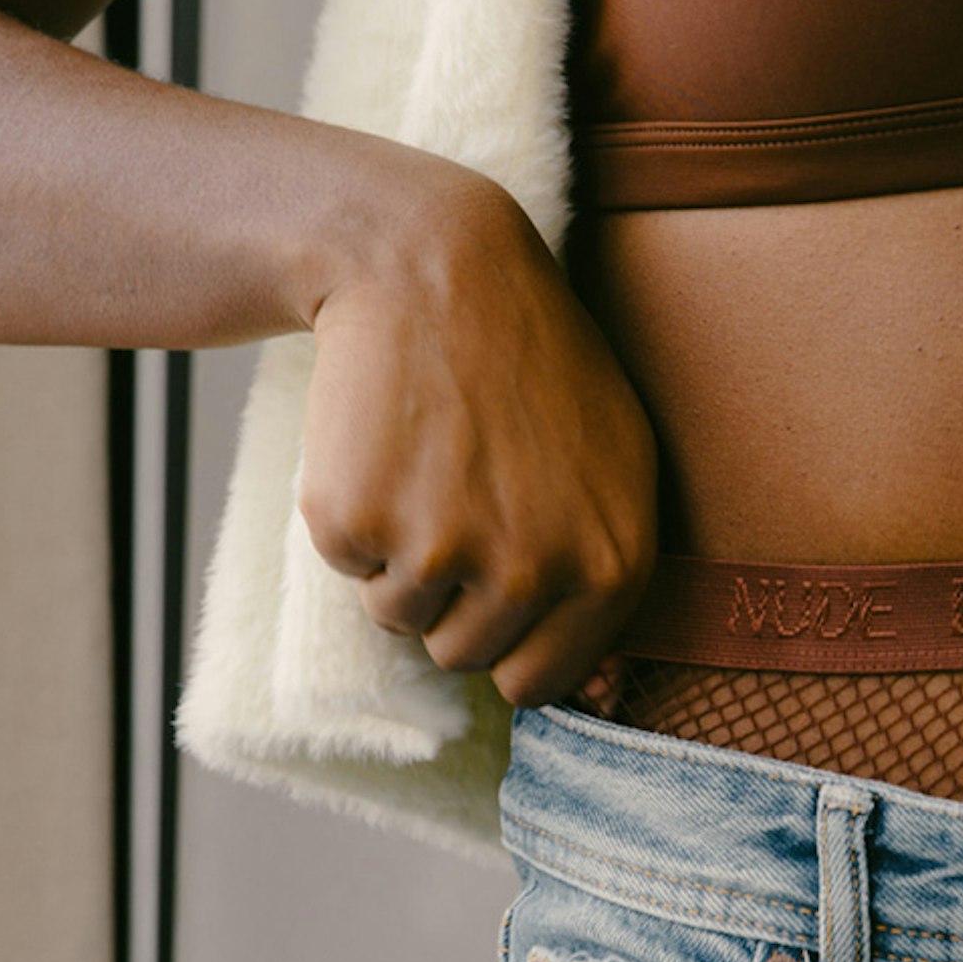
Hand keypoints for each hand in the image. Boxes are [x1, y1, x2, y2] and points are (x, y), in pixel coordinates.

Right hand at [297, 165, 660, 709]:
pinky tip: (384, 443)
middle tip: (459, 490)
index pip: (537, 681)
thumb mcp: (617, 460)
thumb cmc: (530, 364)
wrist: (436, 268)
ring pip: (398, 618)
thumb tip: (592, 694)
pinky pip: (345, 566)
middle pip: (461, 656)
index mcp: (612, 567)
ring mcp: (444, 551)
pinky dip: (352, 515)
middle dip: (449, 592)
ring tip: (427, 462)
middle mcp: (535, 573)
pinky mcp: (359, 522)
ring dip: (398, 556)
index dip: (506, 636)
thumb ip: (607, 570)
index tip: (495, 575)